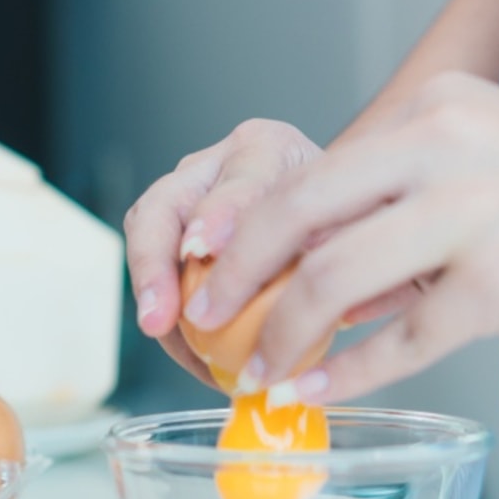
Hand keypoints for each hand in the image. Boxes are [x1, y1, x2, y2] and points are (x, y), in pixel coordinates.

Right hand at [123, 119, 321, 383]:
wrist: (326, 214)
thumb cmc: (339, 220)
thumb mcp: (351, 225)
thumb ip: (337, 244)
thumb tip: (321, 292)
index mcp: (269, 150)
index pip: (241, 180)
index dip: (220, 215)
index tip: (204, 251)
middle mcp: (217, 163)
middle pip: (168, 202)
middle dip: (156, 261)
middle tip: (160, 315)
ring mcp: (187, 193)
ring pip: (147, 232)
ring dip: (150, 289)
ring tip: (159, 332)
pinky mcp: (172, 227)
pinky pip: (154, 266)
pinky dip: (166, 309)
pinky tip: (186, 348)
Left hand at [185, 72, 498, 402]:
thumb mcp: (475, 164)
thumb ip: (393, 210)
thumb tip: (318, 272)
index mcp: (432, 112)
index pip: (311, 171)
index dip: (249, 226)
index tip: (215, 264)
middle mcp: (444, 150)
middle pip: (301, 213)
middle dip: (238, 274)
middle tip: (209, 316)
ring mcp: (471, 218)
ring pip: (337, 281)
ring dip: (284, 335)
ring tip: (259, 370)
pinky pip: (399, 342)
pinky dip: (347, 373)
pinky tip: (318, 390)